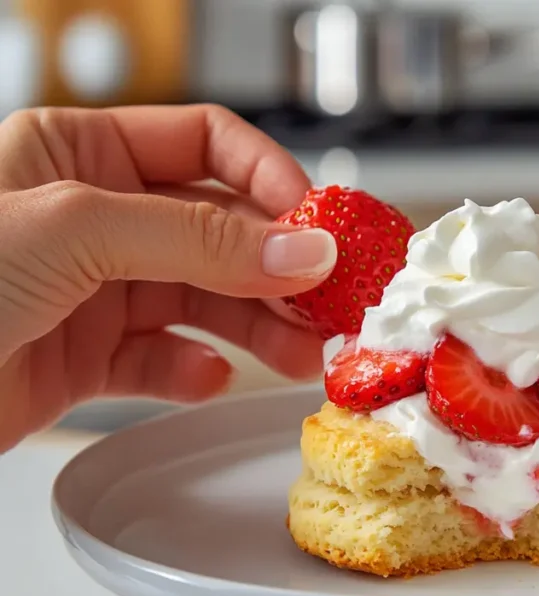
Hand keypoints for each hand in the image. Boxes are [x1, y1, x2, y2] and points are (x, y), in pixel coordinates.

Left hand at [0, 105, 337, 451]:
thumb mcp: (75, 228)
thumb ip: (199, 236)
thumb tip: (303, 246)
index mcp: (81, 153)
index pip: (205, 143)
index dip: (270, 178)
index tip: (319, 225)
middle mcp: (94, 218)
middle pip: (219, 229)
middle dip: (278, 267)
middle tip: (329, 303)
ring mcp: (92, 289)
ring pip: (203, 298)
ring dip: (257, 326)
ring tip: (298, 356)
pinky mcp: (85, 358)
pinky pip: (162, 359)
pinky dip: (193, 370)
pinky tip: (207, 376)